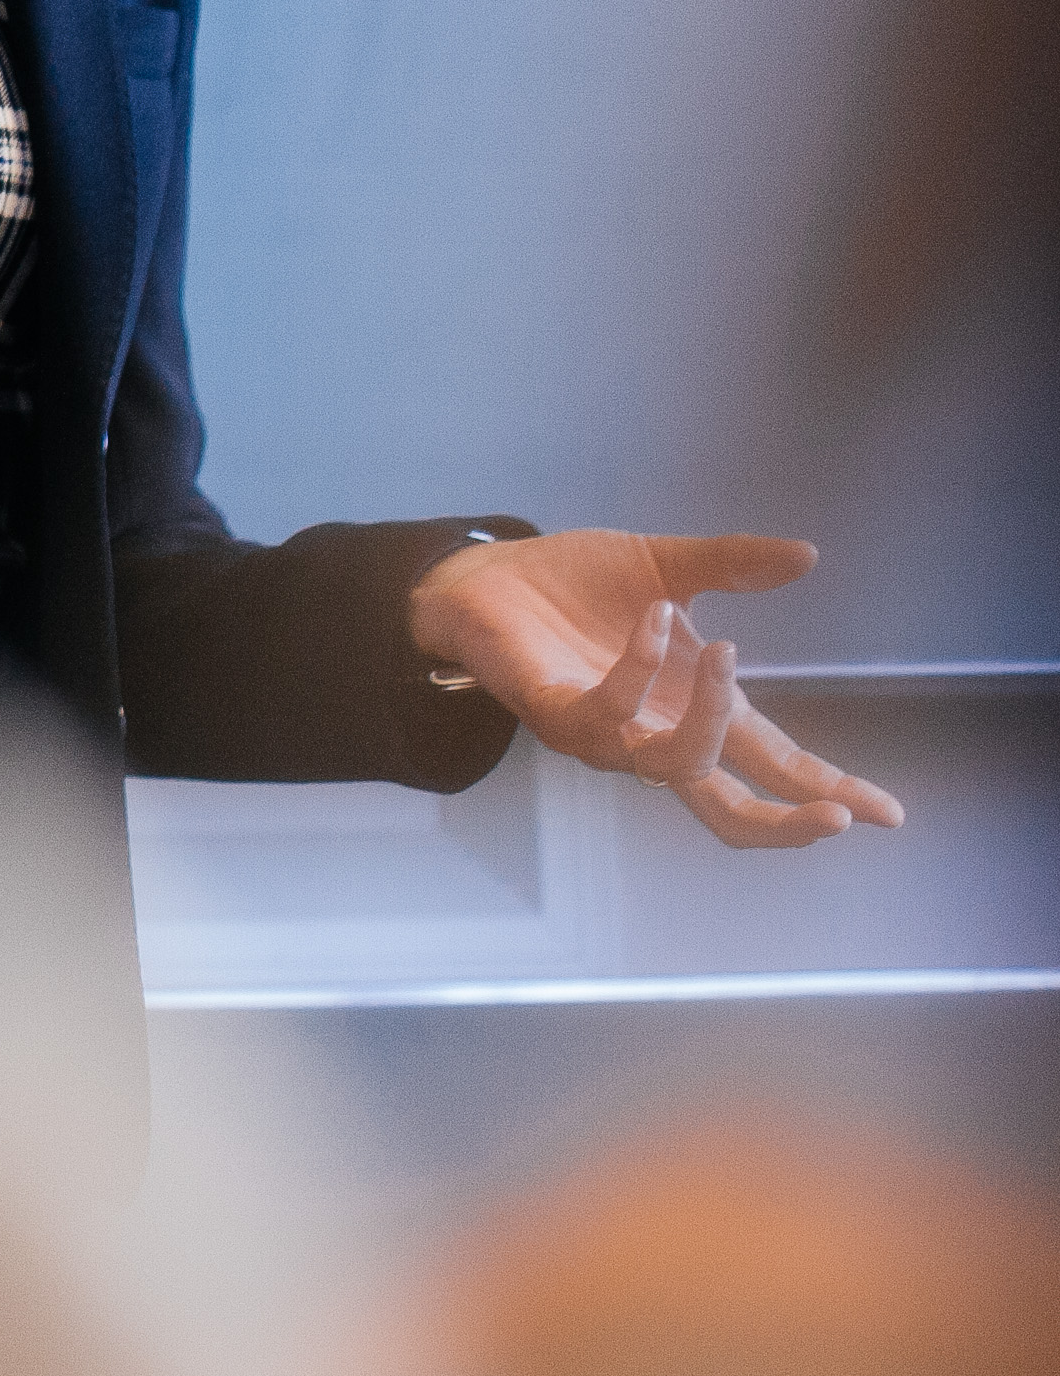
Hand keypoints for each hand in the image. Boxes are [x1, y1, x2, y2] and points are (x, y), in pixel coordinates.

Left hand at [406, 530, 905, 848]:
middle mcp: (652, 730)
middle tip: (839, 815)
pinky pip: (610, 711)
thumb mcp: (664, 565)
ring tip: (728, 651)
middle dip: (786, 820)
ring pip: (677, 766)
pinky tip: (654, 616)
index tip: (891, 815)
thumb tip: (808, 555)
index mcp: (692, 704)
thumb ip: (732, 564)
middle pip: (728, 808)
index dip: (827, 787)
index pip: (772, 760)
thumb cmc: (571, 583)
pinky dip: (640, 666)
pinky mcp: (554, 709)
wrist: (484, 574)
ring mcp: (603, 730)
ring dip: (712, 716)